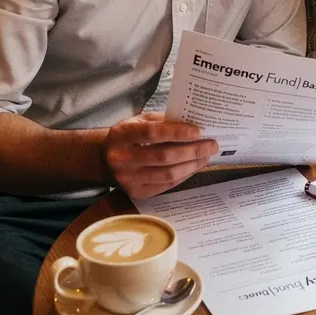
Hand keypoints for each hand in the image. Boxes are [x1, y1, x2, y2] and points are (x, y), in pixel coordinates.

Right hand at [102, 113, 218, 200]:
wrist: (104, 160)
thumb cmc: (128, 136)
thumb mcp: (139, 121)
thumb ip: (162, 122)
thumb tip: (193, 125)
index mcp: (122, 134)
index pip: (153, 133)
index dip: (177, 132)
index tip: (198, 131)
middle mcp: (122, 158)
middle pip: (163, 156)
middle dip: (192, 151)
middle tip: (212, 145)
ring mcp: (128, 179)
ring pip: (167, 174)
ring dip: (191, 165)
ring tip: (206, 156)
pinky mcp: (136, 193)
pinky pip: (165, 185)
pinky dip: (183, 176)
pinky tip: (193, 167)